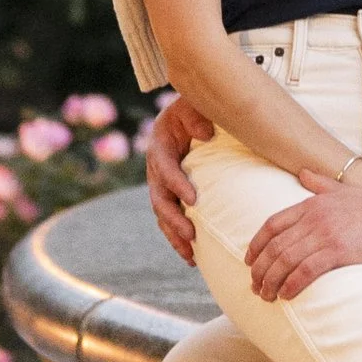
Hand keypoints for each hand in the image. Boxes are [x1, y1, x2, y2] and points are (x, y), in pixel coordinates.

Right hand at [145, 97, 211, 264]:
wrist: (187, 113)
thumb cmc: (192, 108)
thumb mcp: (192, 105)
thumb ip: (196, 116)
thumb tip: (206, 135)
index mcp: (159, 146)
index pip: (165, 168)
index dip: (176, 184)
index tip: (194, 200)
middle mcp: (156, 169)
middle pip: (159, 199)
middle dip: (174, 220)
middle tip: (191, 234)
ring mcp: (161, 184)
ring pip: (163, 215)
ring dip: (174, 236)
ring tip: (191, 255)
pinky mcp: (170, 194)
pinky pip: (170, 219)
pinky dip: (178, 238)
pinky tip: (192, 256)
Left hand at [246, 184, 361, 299]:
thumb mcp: (343, 190)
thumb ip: (319, 184)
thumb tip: (303, 173)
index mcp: (311, 203)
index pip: (272, 225)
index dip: (256, 245)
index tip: (249, 262)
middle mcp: (313, 217)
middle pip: (275, 246)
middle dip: (260, 269)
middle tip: (255, 287)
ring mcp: (325, 234)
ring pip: (286, 260)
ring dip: (271, 281)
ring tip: (266, 296)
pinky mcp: (339, 250)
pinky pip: (307, 270)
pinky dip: (292, 284)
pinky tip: (286, 295)